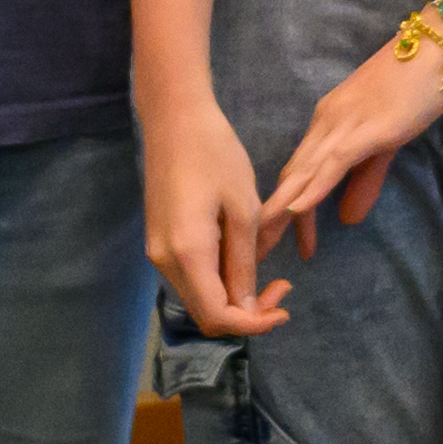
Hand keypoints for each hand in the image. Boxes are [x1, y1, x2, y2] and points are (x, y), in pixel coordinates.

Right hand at [140, 91, 290, 340]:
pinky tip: (240, 259)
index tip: (285, 308)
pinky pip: (190, 278)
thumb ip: (245, 263)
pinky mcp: (158, 242)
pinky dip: (217, 282)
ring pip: (198, 298)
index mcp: (188, 253)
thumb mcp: (243, 209)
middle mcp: (165, 262)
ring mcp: (157, 253)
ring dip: (232, 298)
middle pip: (205, 314)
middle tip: (281, 287)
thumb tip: (249, 307)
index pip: (217, 315)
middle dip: (246, 314)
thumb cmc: (216, 154)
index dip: (253, 324)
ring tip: (266, 273)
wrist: (174, 119)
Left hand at [257, 33, 442, 259]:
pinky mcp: (367, 128)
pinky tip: (296, 211)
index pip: (297, 173)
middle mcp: (326, 123)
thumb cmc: (418, 86)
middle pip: (290, 177)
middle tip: (248, 256)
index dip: (280, 208)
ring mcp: (344, 124)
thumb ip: (367, 179)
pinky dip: (312, 188)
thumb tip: (348, 219)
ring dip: (280, 211)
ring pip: (303, 173)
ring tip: (259, 245)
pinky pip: (333, 163)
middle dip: (267, 218)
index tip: (267, 242)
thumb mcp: (388, 141)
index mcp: (328, 124)